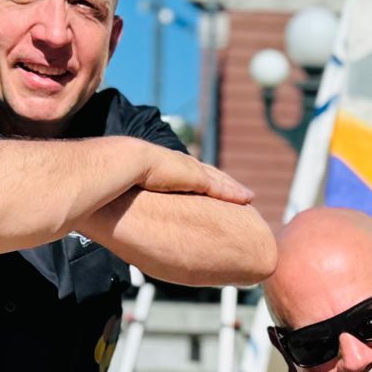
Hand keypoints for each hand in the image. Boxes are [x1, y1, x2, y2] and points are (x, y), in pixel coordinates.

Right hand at [136, 142, 254, 203]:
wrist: (128, 162)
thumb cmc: (123, 175)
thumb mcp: (133, 185)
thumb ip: (138, 191)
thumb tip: (128, 208)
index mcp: (171, 166)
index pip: (193, 175)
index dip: (205, 180)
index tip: (213, 186)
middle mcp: (185, 165)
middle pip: (212, 175)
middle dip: (226, 183)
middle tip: (240, 193)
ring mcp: (193, 171)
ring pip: (221, 181)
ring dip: (234, 188)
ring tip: (248, 197)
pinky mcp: (198, 179)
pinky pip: (222, 188)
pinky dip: (235, 193)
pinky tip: (248, 199)